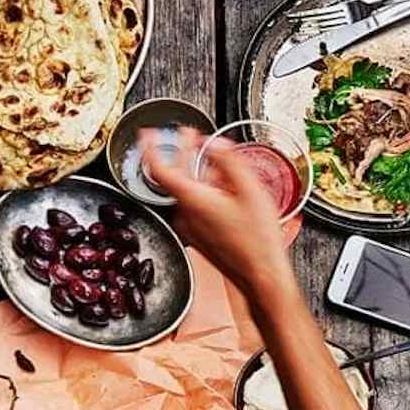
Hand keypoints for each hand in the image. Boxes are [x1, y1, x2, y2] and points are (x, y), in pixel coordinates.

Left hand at [142, 129, 296, 300]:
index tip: (147, 133)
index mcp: (192, 201)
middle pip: (175, 178)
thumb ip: (228, 160)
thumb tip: (213, 143)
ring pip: (188, 192)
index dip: (151, 146)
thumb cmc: (258, 241)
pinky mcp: (199, 238)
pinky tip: (225, 190)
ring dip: (199, 174)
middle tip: (188, 136)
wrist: (262, 276)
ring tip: (219, 164)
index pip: (158, 168)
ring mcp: (191, 229)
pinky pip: (195, 207)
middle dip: (183, 153)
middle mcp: (185, 216)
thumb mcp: (249, 189)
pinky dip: (205, 193)